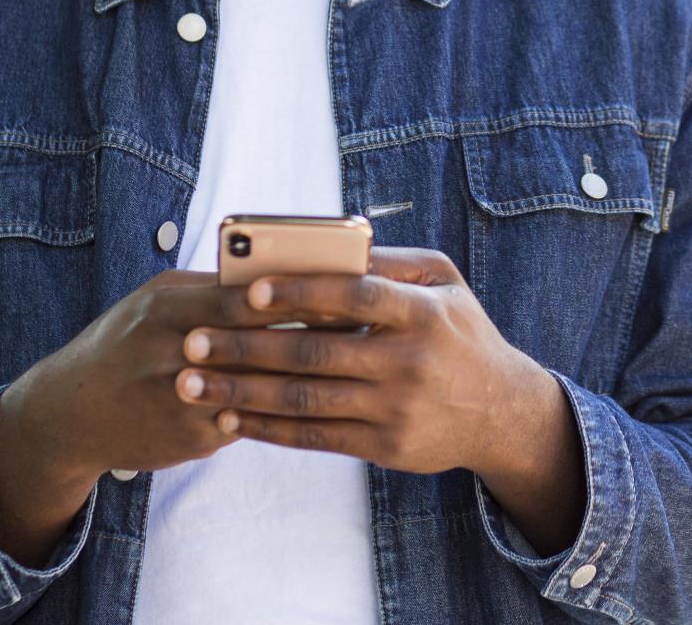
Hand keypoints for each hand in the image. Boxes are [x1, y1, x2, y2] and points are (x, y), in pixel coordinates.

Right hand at [0, 267, 338, 564]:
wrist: (70, 413)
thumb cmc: (125, 342)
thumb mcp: (156, 302)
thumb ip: (210, 290)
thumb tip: (278, 278)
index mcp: (169, 304)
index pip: (247, 297)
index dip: (298, 297)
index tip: (343, 292)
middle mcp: (172, 349)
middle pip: (260, 343)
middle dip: (314, 337)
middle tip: (363, 332)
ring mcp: (181, 397)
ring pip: (259, 387)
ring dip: (305, 378)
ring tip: (350, 367)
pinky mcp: (188, 436)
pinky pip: (246, 422)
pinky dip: (277, 412)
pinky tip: (311, 408)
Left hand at [170, 248, 555, 477]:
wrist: (501, 411)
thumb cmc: (459, 332)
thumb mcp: (443, 283)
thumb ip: (389, 262)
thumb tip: (329, 245)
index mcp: (421, 311)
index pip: (353, 297)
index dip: (300, 294)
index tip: (246, 291)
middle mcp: (408, 361)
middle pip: (314, 353)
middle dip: (245, 347)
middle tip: (191, 341)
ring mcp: (395, 408)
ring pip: (305, 399)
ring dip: (242, 391)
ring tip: (192, 382)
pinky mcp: (385, 446)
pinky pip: (316, 436)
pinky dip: (268, 427)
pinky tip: (231, 416)